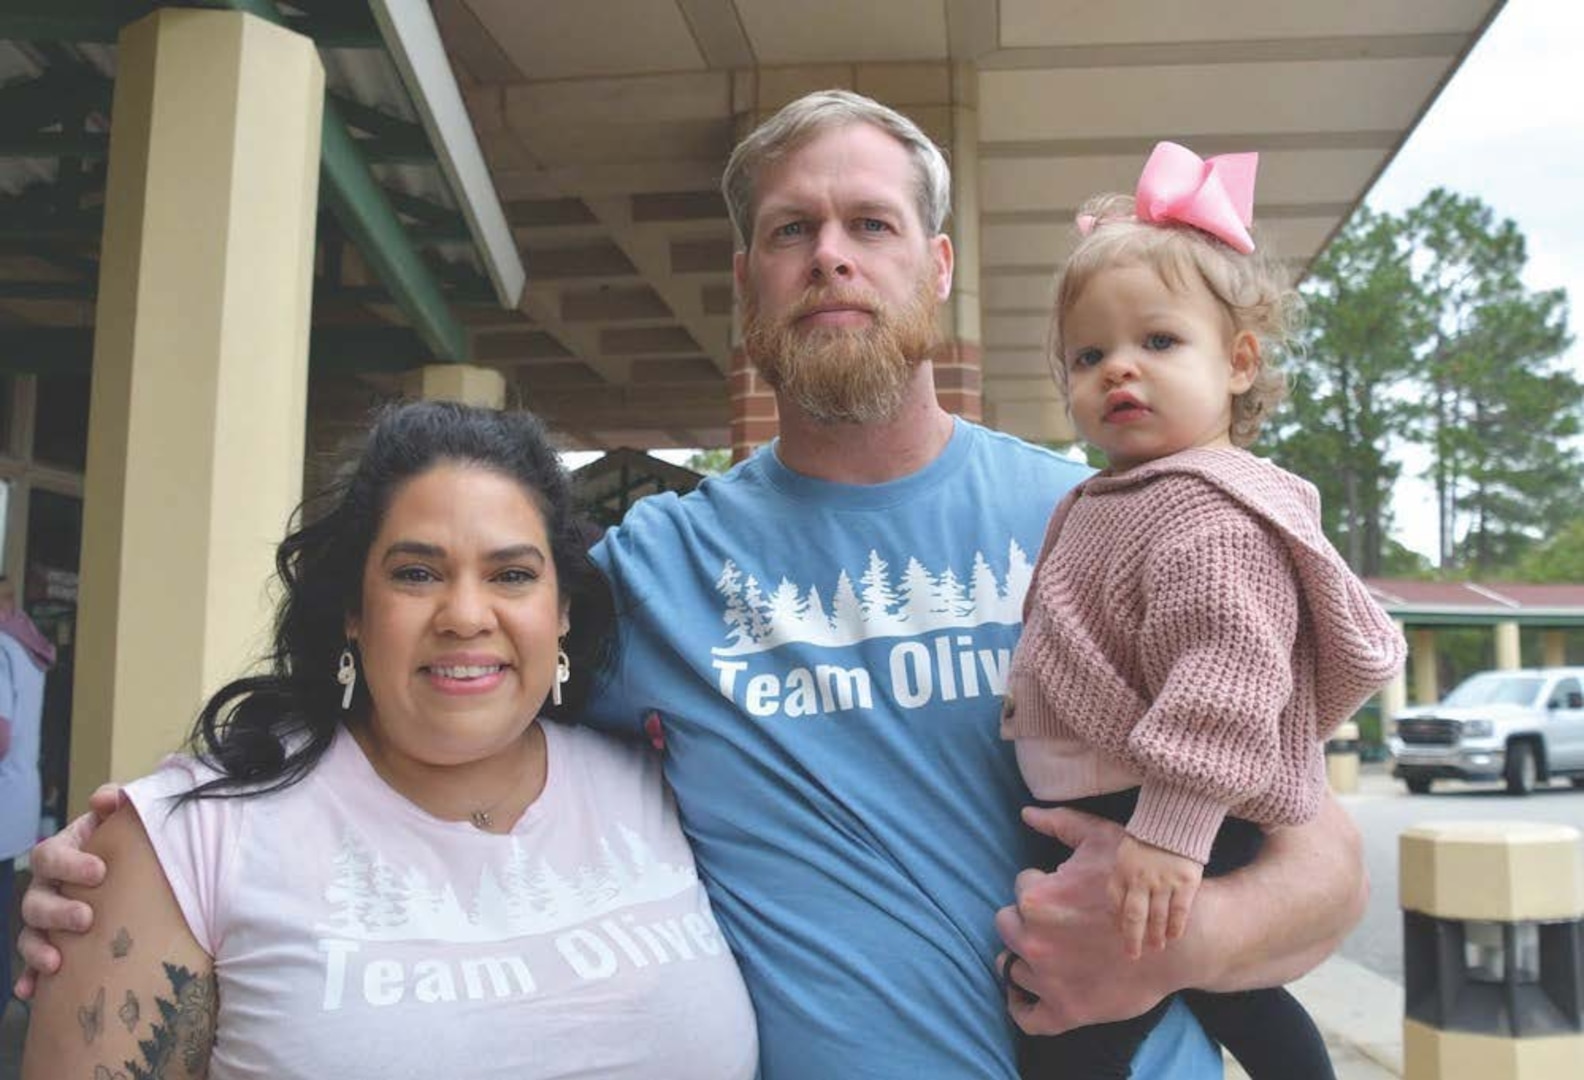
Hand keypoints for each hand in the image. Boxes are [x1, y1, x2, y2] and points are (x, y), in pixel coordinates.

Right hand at [13, 783, 125, 999]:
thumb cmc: (126, 843)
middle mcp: (47, 887)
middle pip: (35, 900)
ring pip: (30, 934)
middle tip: (86, 919)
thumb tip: (106, 798)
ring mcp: (45, 919)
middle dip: (58, 911)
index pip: (49, 855)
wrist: (134, 872)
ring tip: (56, 962)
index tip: (99, 871)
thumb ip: (116, 803)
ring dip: (38, 948)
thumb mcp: (122, 821)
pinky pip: (32, 965)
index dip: (70, 863)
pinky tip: (30, 992)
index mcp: (62, 852)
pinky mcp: (51, 946)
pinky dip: (29, 978)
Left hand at [994, 806, 1175, 1034]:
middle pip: (1007, 927)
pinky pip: (1028, 1017)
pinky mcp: (1067, 1011)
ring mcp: (1049, 980)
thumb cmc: (1143, 880)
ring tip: (1052, 950)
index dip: (1042, 885)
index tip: (1063, 890)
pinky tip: (1025, 994)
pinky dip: (1023, 1006)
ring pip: (1012, 968)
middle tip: (1055, 920)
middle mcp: (1035, 942)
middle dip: (1026, 920)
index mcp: (1037, 900)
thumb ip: (1060, 822)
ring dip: (1026, 957)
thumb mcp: (1101, 838)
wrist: (1183, 939)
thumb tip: (1026, 812)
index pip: (1021, 889)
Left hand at [1109, 834, 1202, 958]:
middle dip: (1132, 938)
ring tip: (1156, 947)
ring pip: (1157, 917)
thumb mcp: (1124, 852)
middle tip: (1132, 954)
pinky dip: (1176, 926)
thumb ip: (1121, 877)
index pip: (1115, 902)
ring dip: (1155, 935)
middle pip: (1134, 916)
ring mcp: (1164, 882)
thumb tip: (1115, 906)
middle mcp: (1141, 879)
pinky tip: (1174, 936)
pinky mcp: (1185, 883)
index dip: (1116, 920)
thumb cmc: (1147, 838)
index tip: (1119, 933)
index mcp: (1122, 869)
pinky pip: (1180, 910)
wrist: (1174, 821)